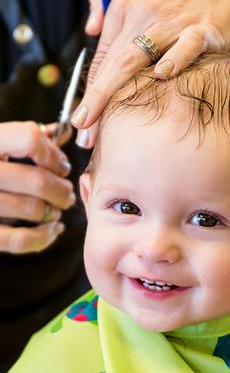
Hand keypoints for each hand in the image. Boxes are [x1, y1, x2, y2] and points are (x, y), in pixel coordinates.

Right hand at [0, 121, 75, 253]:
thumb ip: (28, 138)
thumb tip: (64, 132)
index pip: (30, 139)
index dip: (54, 154)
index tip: (62, 166)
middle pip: (37, 180)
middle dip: (62, 190)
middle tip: (67, 194)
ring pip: (32, 209)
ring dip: (54, 212)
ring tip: (57, 210)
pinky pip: (18, 240)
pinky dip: (43, 237)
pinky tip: (53, 230)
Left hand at [73, 0, 229, 146]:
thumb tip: (90, 30)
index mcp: (125, 7)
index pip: (102, 57)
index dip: (89, 91)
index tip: (80, 121)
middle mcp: (143, 13)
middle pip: (112, 64)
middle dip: (95, 102)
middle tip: (85, 136)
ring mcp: (173, 21)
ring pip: (136, 58)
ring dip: (115, 94)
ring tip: (105, 127)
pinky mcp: (204, 27)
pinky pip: (187, 45)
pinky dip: (175, 58)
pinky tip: (164, 76)